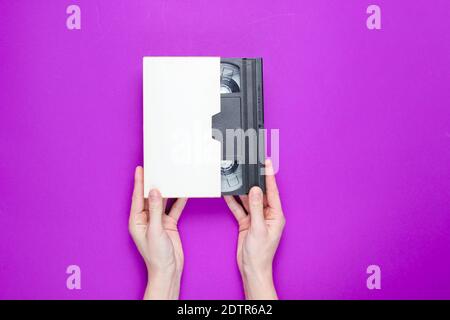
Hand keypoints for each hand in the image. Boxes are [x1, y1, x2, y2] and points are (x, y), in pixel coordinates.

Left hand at [129, 166, 186, 299]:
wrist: (169, 269)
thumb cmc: (156, 255)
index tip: (140, 169)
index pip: (137, 197)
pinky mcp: (168, 224)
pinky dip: (178, 201)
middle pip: (149, 197)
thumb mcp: (155, 230)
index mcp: (136, 220)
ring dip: (167, 191)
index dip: (139, 182)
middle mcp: (146, 219)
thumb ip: (155, 209)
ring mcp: (158, 221)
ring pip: (162, 201)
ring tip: (170, 178)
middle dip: (153, 184)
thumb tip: (154, 192)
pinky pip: (173, 209)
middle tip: (157, 169)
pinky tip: (183, 193)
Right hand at [224, 159, 284, 299]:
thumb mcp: (258, 228)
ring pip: (248, 200)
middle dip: (253, 182)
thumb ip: (256, 207)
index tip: (267, 163)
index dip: (269, 177)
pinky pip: (240, 209)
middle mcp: (267, 215)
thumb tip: (256, 190)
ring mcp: (256, 218)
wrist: (251, 268)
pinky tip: (228, 194)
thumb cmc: (260, 253)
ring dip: (241, 192)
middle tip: (248, 167)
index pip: (273, 192)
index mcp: (276, 215)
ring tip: (236, 178)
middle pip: (260, 194)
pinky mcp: (246, 223)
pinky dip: (233, 202)